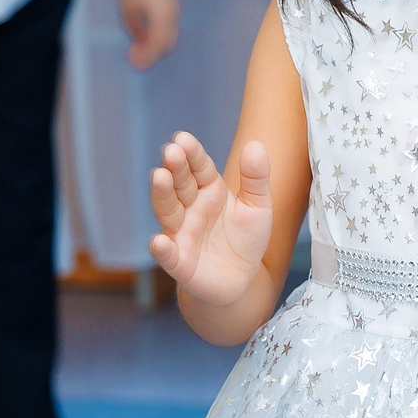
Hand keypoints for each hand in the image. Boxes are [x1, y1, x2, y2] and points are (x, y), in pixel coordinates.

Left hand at [118, 0, 180, 69]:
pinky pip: (169, 27)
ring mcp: (174, 10)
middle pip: (166, 45)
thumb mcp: (128, 11)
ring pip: (169, 37)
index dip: (145, 58)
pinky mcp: (172, 4)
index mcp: (163, 19)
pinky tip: (146, 35)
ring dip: (156, 45)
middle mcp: (173, 16)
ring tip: (138, 48)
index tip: (134, 64)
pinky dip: (159, 35)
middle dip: (152, 54)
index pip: (156, 47)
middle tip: (135, 58)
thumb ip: (135, 31)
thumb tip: (139, 43)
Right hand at [149, 132, 272, 305]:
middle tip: (171, 152)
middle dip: (174, 168)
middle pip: (180, 184)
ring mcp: (181, 234)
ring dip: (162, 195)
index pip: (198, 168)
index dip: (191, 154)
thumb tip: (255, 144)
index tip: (183, 139)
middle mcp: (190, 208)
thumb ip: (256, 177)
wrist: (241, 279)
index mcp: (208, 190)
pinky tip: (158, 241)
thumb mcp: (258, 205)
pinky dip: (162, 249)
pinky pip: (168, 255)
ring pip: (168, 211)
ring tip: (159, 177)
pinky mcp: (180, 262)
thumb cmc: (246, 238)